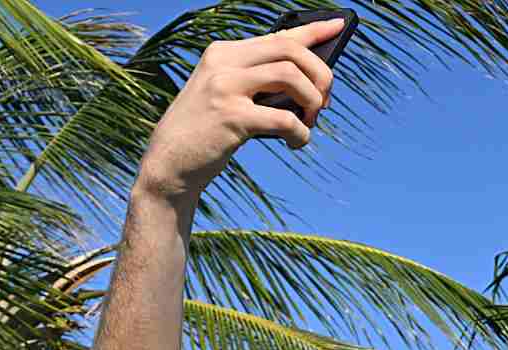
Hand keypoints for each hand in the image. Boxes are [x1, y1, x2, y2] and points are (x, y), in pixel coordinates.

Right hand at [136, 18, 340, 202]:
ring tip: (310, 121)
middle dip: (320, 73)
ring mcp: (225, 87)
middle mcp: (223, 63)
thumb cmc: (206, 132)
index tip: (338, 25)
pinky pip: (284, 119)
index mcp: (224, 53)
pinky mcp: (231, 117)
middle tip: (325, 100)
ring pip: (291, 76)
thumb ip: (258, 83)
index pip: (278, 35)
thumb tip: (310, 82)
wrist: (169, 165)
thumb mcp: (226, 96)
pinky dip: (300, 132)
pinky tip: (297, 143)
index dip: (313, 30)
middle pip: (290, 50)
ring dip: (312, 100)